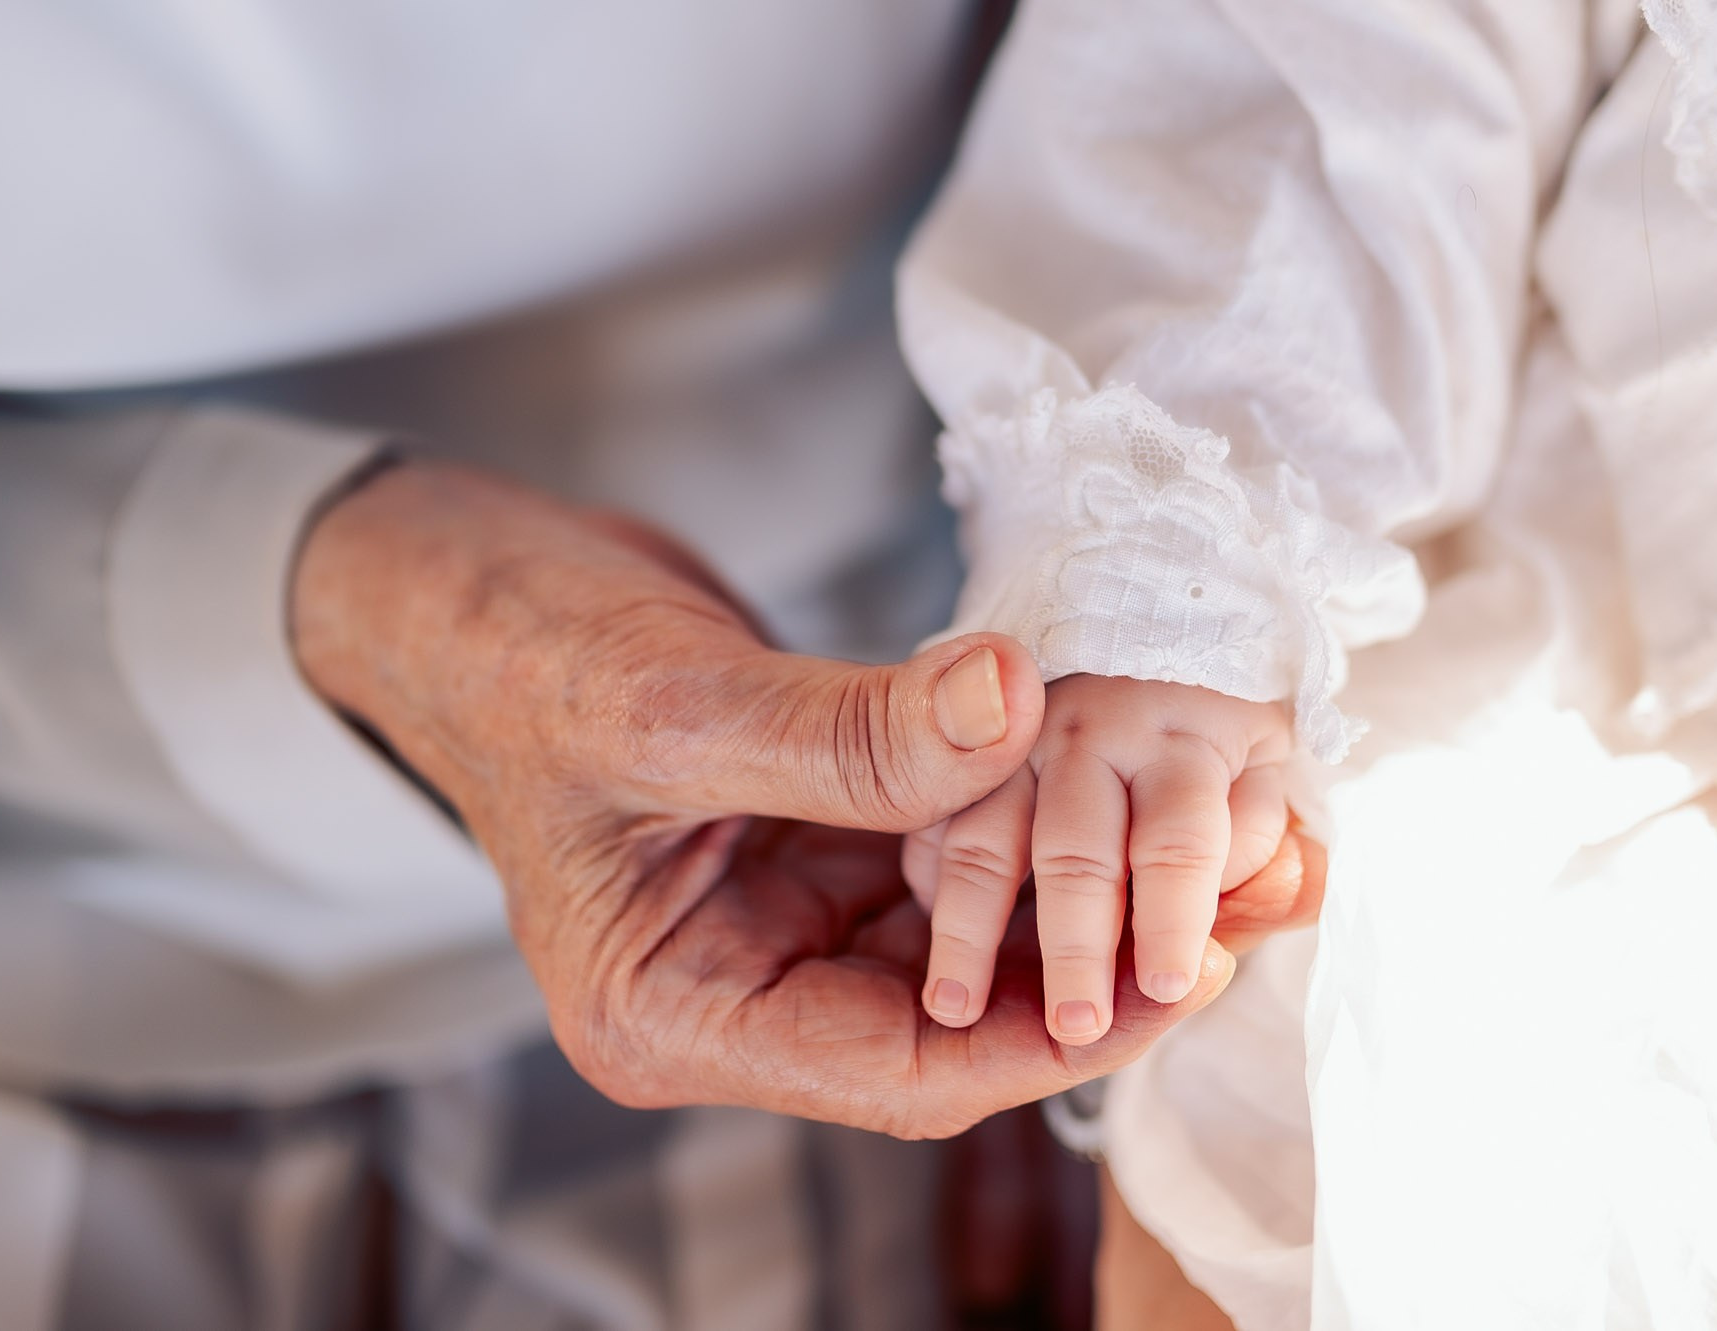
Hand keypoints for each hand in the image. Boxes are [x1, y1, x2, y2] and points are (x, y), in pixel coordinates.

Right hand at [291, 464, 1319, 1135]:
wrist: (466, 580)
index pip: (903, 1067)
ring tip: (1227, 852)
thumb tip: (1013, 708)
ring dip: (1087, 893)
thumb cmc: (513, 655)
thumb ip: (844, 731)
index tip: (1189, 972)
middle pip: (955, 1011)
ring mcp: (776, 915)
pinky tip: (1124, 788)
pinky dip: (1031, 823)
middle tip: (1250, 904)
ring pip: (966, 934)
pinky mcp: (812, 840)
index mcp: (676, 1014)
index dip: (1055, 1029)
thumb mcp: (670, 705)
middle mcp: (737, 986)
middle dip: (1102, 963)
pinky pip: (945, 851)